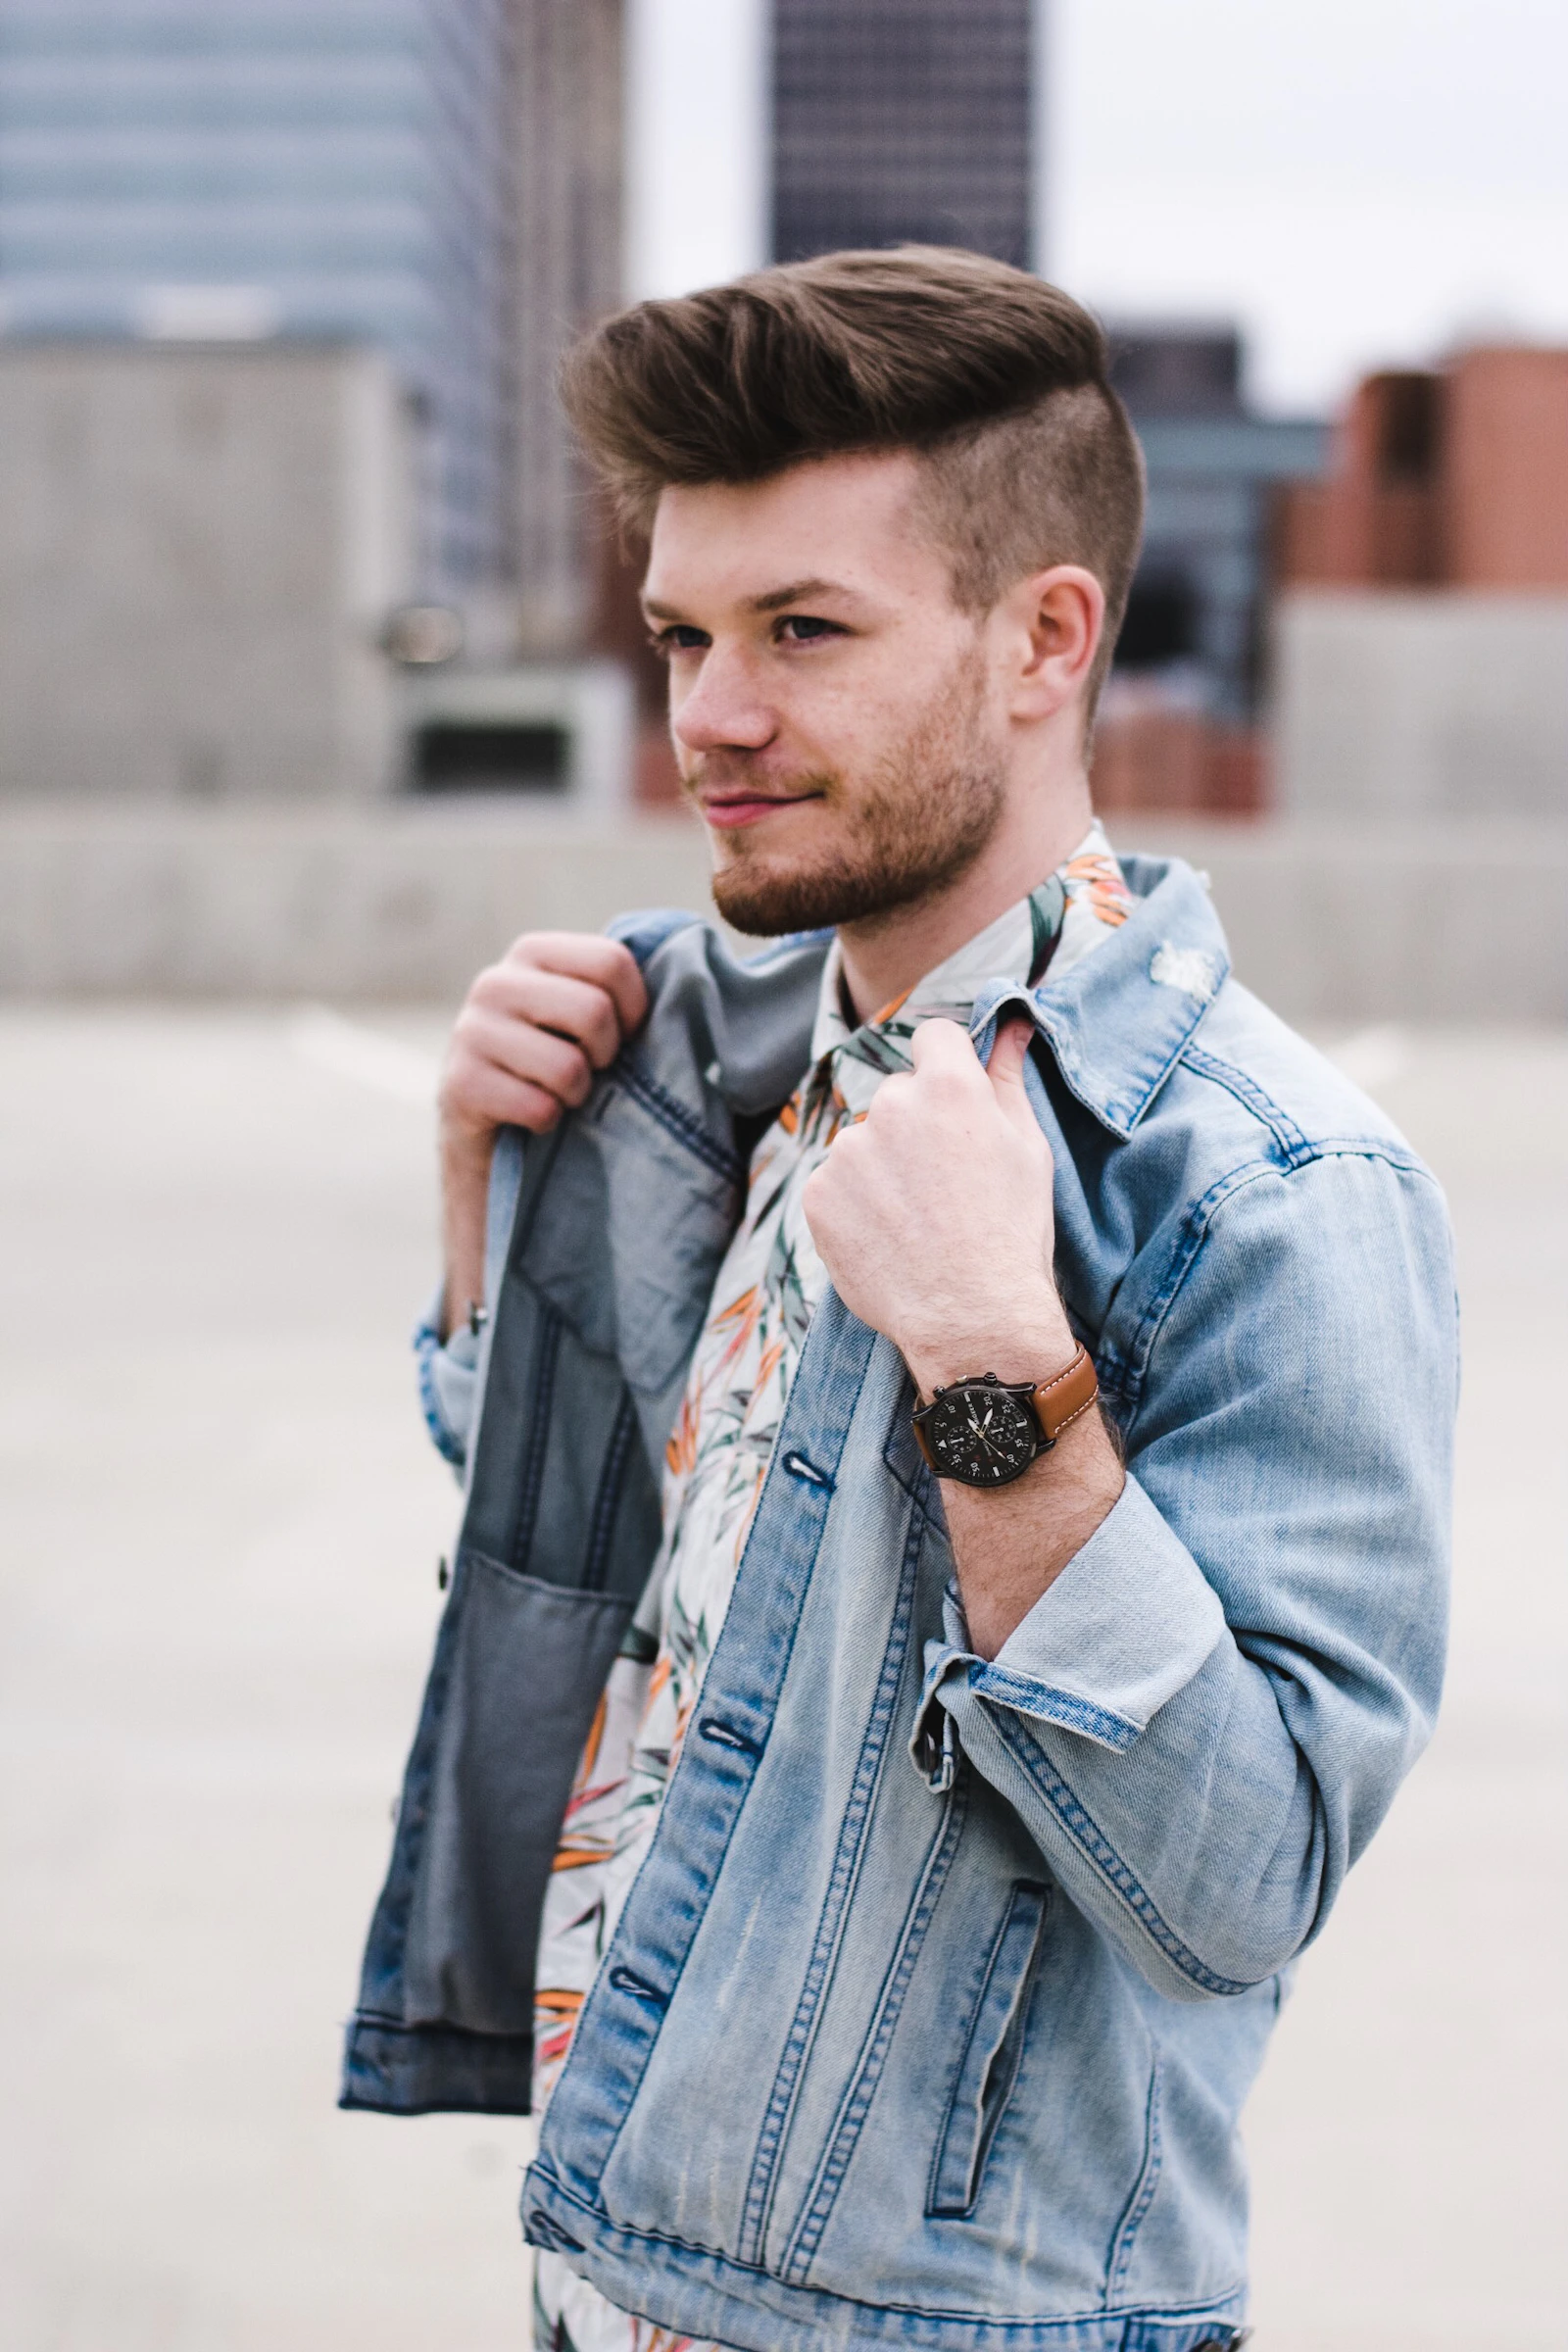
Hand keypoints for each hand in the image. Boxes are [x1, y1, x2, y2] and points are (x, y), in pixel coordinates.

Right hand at [437, 932, 647, 1333]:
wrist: (497, 1149)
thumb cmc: (566, 1077)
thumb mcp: (597, 1025)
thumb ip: (631, 994)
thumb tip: (716, 977)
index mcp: (535, 953)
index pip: (613, 962)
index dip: (637, 1010)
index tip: (629, 1038)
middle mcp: (494, 982)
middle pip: (593, 1011)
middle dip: (607, 1057)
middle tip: (591, 1074)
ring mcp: (468, 1032)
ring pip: (568, 1065)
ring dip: (577, 1096)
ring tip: (560, 1097)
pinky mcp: (456, 1085)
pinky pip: (537, 1108)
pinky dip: (547, 1124)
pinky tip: (532, 1122)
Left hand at [801, 1016, 1073, 1392]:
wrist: (971, 1316)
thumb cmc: (1012, 1232)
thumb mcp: (1027, 1148)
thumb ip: (1008, 1077)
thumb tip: (1013, 1024)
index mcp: (947, 1086)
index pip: (934, 1038)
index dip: (947, 1066)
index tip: (955, 1103)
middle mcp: (890, 1106)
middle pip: (897, 1094)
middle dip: (916, 1125)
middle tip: (944, 1183)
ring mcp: (848, 1150)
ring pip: (864, 1141)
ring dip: (882, 1167)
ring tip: (916, 1219)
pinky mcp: (819, 1193)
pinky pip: (837, 1183)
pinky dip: (856, 1204)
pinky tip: (888, 1237)